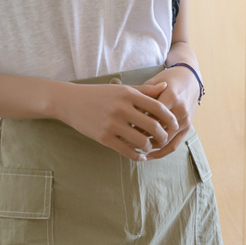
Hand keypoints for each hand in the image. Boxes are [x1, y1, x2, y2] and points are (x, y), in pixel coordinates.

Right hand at [56, 82, 179, 160]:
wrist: (70, 102)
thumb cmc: (98, 94)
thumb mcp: (121, 89)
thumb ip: (145, 90)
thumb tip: (166, 88)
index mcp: (128, 94)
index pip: (158, 107)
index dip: (170, 118)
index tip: (174, 125)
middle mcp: (122, 108)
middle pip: (153, 126)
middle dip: (163, 136)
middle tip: (164, 139)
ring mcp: (112, 124)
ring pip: (142, 141)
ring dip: (150, 147)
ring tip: (151, 147)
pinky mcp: (104, 137)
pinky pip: (127, 151)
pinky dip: (137, 156)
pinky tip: (141, 156)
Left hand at [131, 67, 199, 157]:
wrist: (190, 79)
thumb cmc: (168, 80)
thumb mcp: (153, 81)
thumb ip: (142, 97)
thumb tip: (128, 114)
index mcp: (171, 97)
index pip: (151, 115)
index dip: (136, 123)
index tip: (122, 126)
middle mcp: (181, 110)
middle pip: (158, 130)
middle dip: (141, 137)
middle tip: (124, 140)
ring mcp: (186, 121)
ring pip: (165, 140)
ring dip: (149, 146)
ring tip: (133, 148)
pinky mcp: (187, 128)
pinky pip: (173, 145)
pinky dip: (160, 152)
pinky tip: (148, 156)